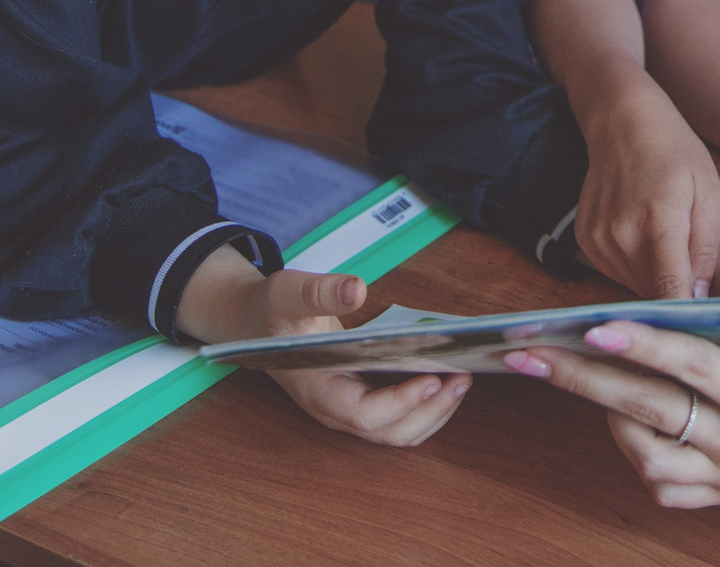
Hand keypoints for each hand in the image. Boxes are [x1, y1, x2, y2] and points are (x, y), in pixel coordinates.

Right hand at [179, 258, 468, 446]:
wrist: (257, 325)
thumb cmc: (271, 313)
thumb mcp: (287, 293)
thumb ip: (319, 292)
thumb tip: (356, 288)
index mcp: (317, 390)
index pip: (364, 414)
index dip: (401, 402)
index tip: (431, 378)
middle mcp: (335, 410)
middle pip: (389, 432)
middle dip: (430, 410)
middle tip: (462, 377)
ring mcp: (349, 410)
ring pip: (397, 432)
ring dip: (433, 412)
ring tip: (461, 379)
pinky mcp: (361, 401)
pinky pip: (398, 420)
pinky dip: (425, 407)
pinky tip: (444, 380)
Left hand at [499, 310, 719, 525]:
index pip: (695, 367)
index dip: (645, 344)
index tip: (596, 324)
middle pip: (647, 407)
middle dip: (582, 378)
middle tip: (529, 350)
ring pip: (646, 453)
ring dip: (603, 416)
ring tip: (572, 379)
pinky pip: (670, 488)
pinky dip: (638, 461)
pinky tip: (626, 430)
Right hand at [572, 79, 719, 298]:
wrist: (623, 121)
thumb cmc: (674, 151)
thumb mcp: (709, 193)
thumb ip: (706, 250)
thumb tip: (700, 298)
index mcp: (659, 222)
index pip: (668, 292)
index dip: (685, 317)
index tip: (702, 332)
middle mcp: (622, 235)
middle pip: (652, 295)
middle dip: (676, 296)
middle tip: (697, 285)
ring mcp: (598, 239)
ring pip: (633, 287)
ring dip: (655, 282)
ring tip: (672, 252)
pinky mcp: (584, 241)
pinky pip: (616, 273)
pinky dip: (635, 268)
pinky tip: (647, 241)